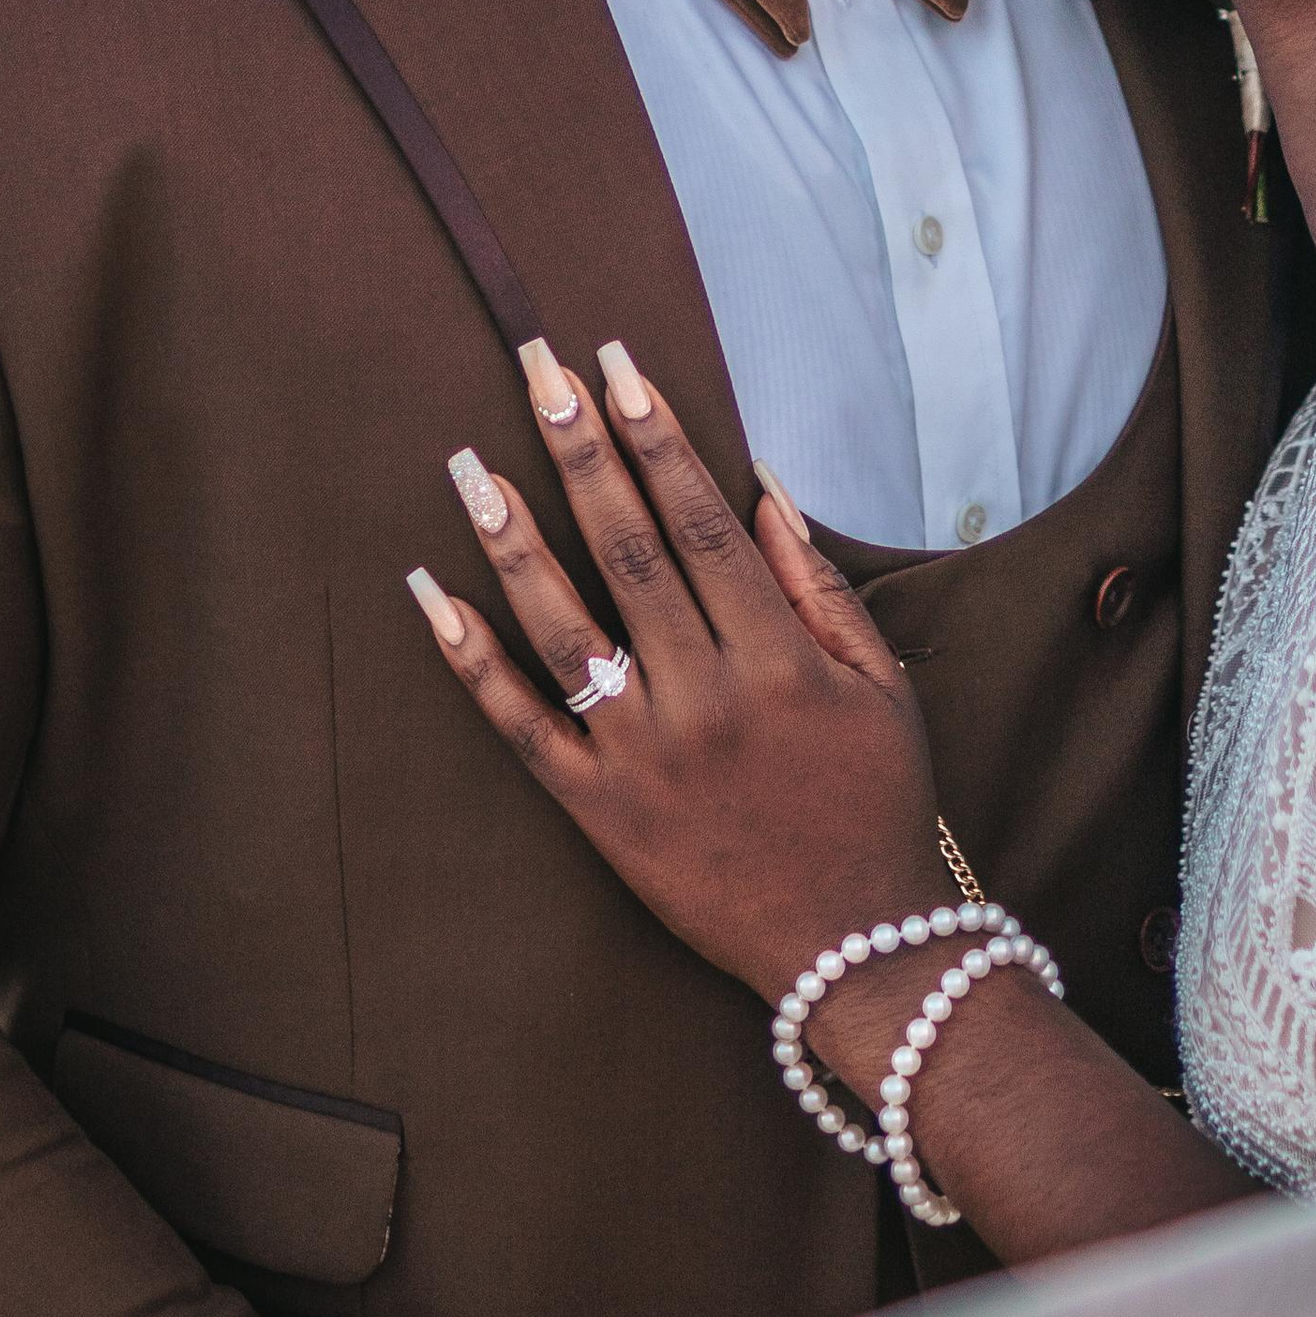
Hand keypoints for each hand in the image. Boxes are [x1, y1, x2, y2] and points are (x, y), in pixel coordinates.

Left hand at [409, 340, 942, 1004]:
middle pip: (628, 551)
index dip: (657, 438)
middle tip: (538, 369)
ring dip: (512, 540)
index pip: (701, 522)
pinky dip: (474, 662)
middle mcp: (704, 699)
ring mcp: (642, 757)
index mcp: (777, 660)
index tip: (619, 366)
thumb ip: (819, 587)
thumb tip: (760, 488)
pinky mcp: (599, 812)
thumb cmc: (875, 804)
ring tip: (469, 463)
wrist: (854, 950)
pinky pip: (523, 728)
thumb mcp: (881, 688)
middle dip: (582, 451)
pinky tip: (435, 596)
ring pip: (563, 628)